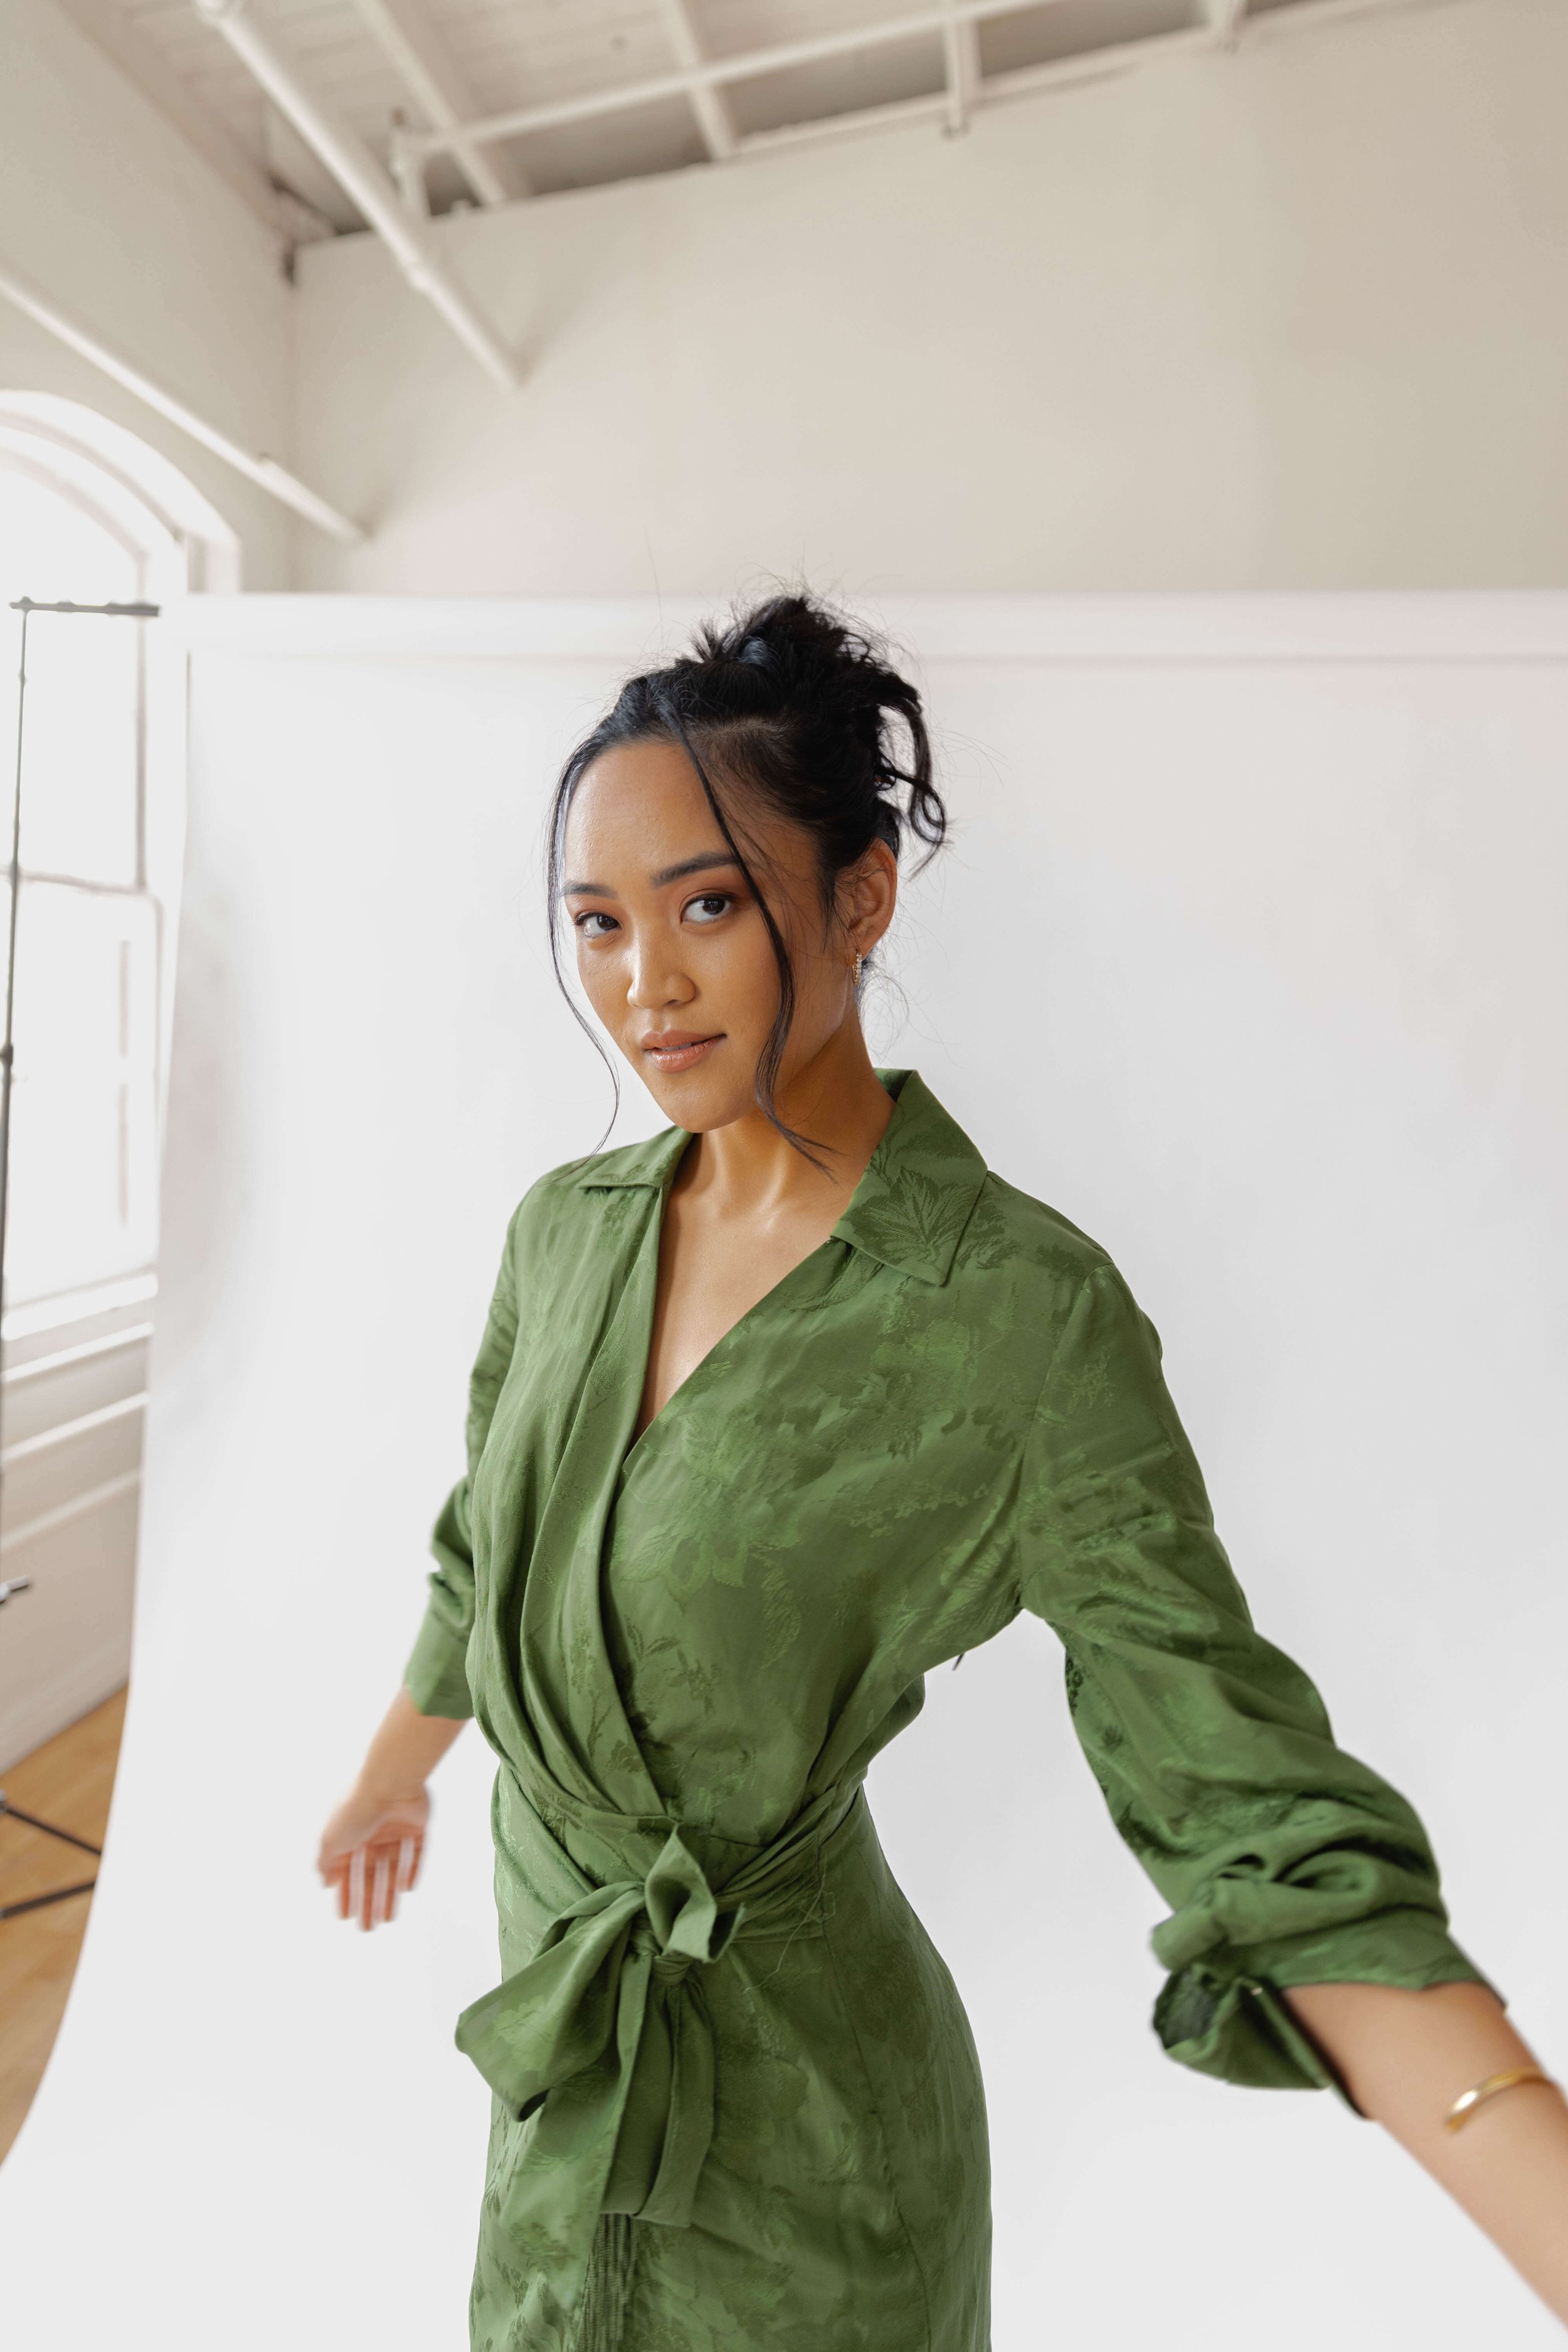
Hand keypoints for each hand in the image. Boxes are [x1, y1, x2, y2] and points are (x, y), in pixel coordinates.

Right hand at [317, 1779, 428, 1930]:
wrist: (391, 1783)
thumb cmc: (357, 1809)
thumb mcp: (331, 1839)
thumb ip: (326, 1862)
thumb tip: (325, 1883)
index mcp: (349, 1833)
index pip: (346, 1871)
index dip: (346, 1894)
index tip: (345, 1916)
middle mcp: (371, 1831)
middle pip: (369, 1874)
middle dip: (367, 1901)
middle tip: (367, 1928)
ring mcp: (395, 1828)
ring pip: (392, 1868)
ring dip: (388, 1894)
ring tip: (386, 1920)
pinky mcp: (417, 1824)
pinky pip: (415, 1852)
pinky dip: (411, 1870)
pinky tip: (406, 1890)